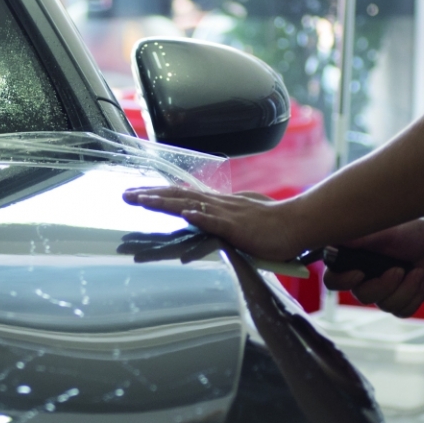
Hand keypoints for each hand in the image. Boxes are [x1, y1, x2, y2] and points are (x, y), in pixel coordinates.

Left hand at [122, 187, 306, 261]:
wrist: (297, 224)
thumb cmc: (273, 227)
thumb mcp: (241, 221)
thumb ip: (222, 221)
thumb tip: (204, 220)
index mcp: (218, 204)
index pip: (182, 196)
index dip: (159, 194)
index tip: (138, 194)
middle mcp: (218, 204)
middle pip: (178, 196)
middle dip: (150, 195)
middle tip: (126, 195)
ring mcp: (227, 214)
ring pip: (191, 205)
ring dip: (165, 202)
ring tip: (142, 200)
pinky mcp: (238, 228)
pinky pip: (217, 221)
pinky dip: (200, 216)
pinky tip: (186, 214)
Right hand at [322, 218, 423, 317]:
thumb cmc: (409, 231)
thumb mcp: (387, 231)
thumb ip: (363, 237)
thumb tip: (338, 240)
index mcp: (353, 260)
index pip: (333, 280)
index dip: (342, 281)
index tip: (360, 273)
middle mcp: (364, 278)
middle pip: (362, 296)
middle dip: (384, 286)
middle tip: (399, 270)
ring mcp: (382, 292)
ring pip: (385, 305)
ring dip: (405, 288)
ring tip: (417, 270)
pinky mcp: (399, 302)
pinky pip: (401, 311)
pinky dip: (414, 295)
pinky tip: (419, 278)